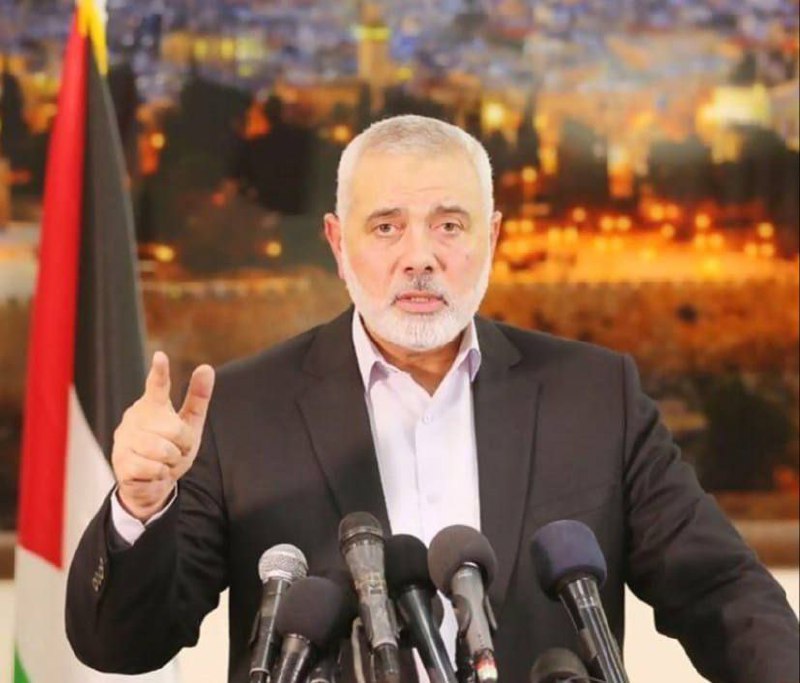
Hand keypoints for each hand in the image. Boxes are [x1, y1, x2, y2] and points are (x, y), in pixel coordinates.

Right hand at [111, 351, 214, 520]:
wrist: (151, 483)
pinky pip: (154, 468)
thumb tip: (206, 367)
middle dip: (183, 445)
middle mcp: (135, 417)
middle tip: (175, 450)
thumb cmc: (171, 447)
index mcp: (153, 405)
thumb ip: (197, 398)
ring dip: (172, 461)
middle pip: (174, 430)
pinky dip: (161, 474)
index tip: (161, 356)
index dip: (160, 372)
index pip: (156, 386)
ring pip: (164, 450)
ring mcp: (124, 438)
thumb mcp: (189, 424)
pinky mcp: (120, 461)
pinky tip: (153, 473)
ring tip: (164, 462)